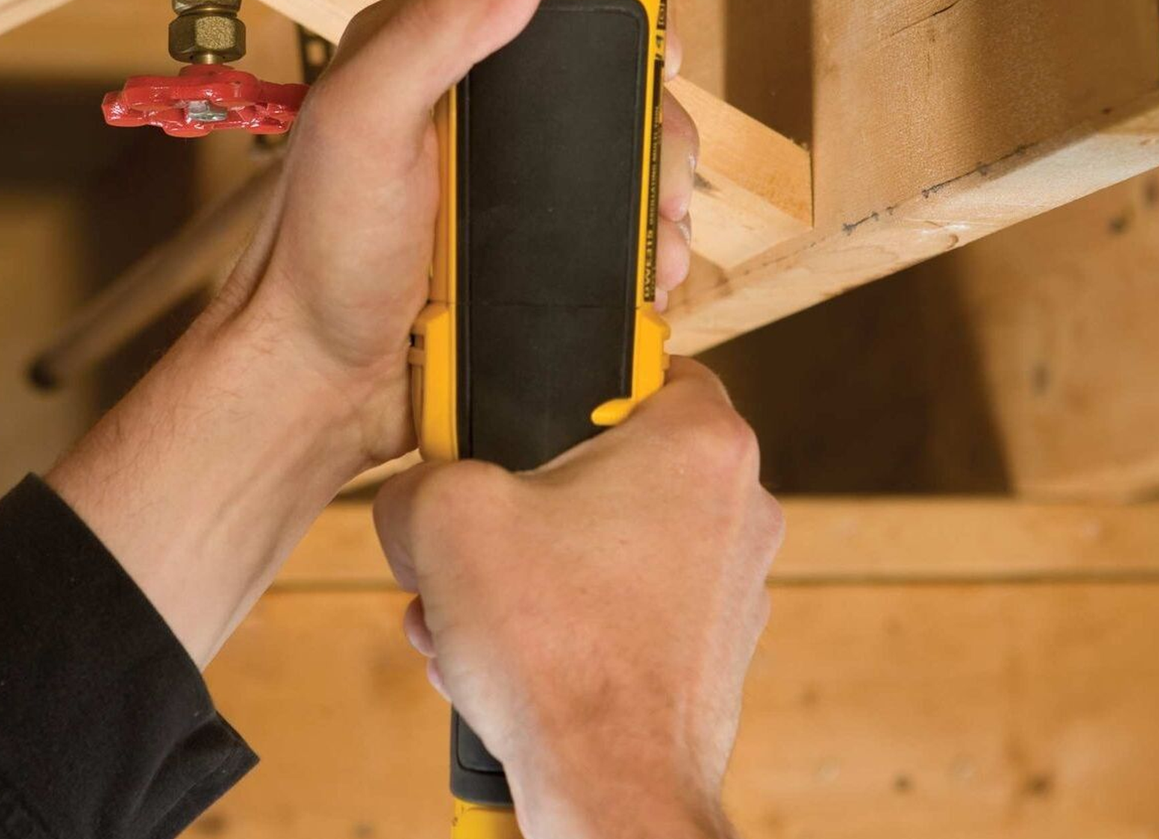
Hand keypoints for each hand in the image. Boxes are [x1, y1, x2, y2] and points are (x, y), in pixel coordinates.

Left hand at [213, 0, 701, 465]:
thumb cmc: (317, 260)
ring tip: (662, 235)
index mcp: (430, 52)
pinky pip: (607, 222)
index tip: (654, 34)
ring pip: (617, 154)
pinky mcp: (529, 238)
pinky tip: (647, 268)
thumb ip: (434, 32)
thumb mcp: (365, 124)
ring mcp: (508, 178)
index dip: (607, 0)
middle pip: (599, 79)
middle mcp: (476, 107)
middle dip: (652, 118)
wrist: (321, 385)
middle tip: (665, 162)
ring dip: (658, 189)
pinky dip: (641, 241)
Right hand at [373, 359, 782, 838]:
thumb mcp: (446, 517)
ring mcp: (736, 581)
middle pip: (614, 464)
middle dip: (529, 503)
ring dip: (536, 569)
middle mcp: (740, 503)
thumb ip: (423, 474)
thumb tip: (418, 494)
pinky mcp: (715, 647)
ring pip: (614, 541)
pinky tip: (509, 657)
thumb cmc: (556, 652)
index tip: (526, 417)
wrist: (607, 793)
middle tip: (478, 536)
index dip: (571, 382)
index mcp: (702, 441)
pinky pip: (630, 602)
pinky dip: (571, 618)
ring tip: (474, 615)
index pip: (645, 363)